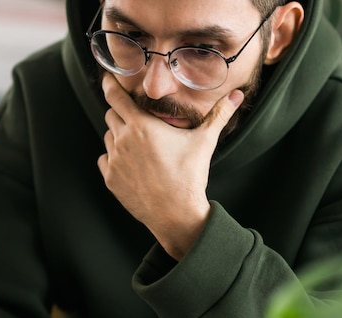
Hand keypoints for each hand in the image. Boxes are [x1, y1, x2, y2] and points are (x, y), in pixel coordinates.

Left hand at [98, 74, 243, 259]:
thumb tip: (237, 97)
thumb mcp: (204, 142)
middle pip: (110, 115)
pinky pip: (104, 160)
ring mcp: (114, 161)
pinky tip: (129, 164)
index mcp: (141, 126)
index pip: (115, 97)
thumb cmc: (189, 177)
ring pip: (107, 138)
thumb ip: (218, 116)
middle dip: (121, 114)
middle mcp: (123, 141)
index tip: (109, 79)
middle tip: (136, 122)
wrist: (176, 214)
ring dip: (118, 137)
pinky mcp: (111, 180)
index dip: (111, 85)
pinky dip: (113, 159)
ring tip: (137, 147)